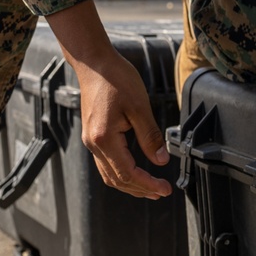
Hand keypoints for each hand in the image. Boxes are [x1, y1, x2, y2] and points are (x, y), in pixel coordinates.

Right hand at [75, 48, 171, 199]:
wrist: (94, 63)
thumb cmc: (116, 78)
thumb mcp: (139, 107)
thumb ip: (150, 137)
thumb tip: (161, 161)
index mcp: (105, 138)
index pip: (127, 173)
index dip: (147, 184)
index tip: (165, 189)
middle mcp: (93, 143)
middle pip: (116, 179)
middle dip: (140, 189)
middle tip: (161, 192)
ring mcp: (90, 140)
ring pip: (109, 174)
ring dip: (130, 184)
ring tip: (150, 187)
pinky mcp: (92, 134)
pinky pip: (105, 163)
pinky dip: (121, 172)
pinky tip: (134, 170)